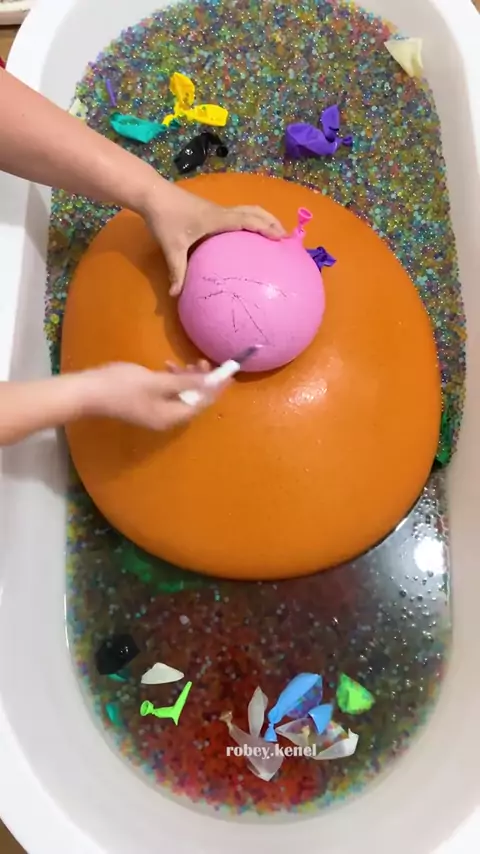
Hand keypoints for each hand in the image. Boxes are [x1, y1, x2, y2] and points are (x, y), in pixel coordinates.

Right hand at [82, 362, 220, 430]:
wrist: (87, 392)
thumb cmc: (123, 386)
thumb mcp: (158, 382)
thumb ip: (185, 383)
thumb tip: (210, 384)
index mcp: (171, 417)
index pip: (202, 403)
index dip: (215, 388)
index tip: (227, 372)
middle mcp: (165, 418)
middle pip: (192, 400)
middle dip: (200, 381)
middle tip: (201, 360)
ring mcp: (153, 412)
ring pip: (179, 395)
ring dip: (185, 379)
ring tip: (181, 362)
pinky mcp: (143, 403)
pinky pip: (166, 393)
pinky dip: (170, 380)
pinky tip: (165, 366)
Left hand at [143, 182, 285, 295]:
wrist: (151, 194)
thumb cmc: (164, 218)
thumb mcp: (171, 248)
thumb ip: (177, 272)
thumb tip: (176, 295)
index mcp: (218, 219)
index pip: (248, 221)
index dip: (266, 228)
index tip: (282, 239)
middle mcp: (221, 212)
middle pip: (254, 212)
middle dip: (272, 222)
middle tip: (287, 237)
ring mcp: (217, 209)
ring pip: (247, 210)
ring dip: (263, 218)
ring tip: (274, 233)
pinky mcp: (211, 210)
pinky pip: (238, 213)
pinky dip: (251, 219)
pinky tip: (249, 234)